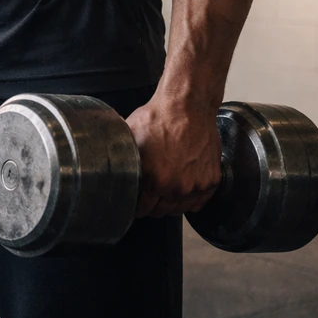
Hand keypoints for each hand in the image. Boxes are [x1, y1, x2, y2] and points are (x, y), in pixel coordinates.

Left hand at [126, 95, 222, 218]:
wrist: (187, 106)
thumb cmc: (158, 119)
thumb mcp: (130, 137)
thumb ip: (121, 158)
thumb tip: (104, 165)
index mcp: (156, 181)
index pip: (143, 210)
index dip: (137, 206)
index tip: (136, 200)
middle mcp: (178, 188)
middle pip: (161, 212)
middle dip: (153, 205)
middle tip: (149, 194)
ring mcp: (197, 185)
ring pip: (180, 209)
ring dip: (171, 203)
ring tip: (165, 189)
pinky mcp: (212, 180)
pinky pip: (199, 202)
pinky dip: (191, 199)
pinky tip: (182, 188)